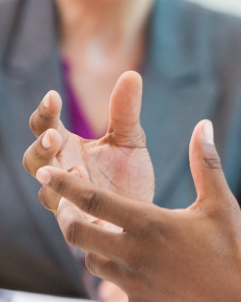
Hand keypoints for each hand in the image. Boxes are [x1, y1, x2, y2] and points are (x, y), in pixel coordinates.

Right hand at [23, 71, 154, 213]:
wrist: (145, 215)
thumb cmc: (129, 174)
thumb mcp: (130, 139)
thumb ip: (126, 111)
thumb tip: (132, 75)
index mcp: (67, 148)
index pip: (45, 126)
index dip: (45, 112)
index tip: (53, 96)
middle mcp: (60, 174)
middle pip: (35, 160)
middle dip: (41, 148)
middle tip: (54, 136)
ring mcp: (67, 201)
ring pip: (46, 193)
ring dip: (56, 181)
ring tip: (76, 169)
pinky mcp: (81, 226)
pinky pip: (68, 222)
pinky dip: (72, 213)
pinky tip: (84, 206)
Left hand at [36, 119, 240, 301]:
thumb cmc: (235, 253)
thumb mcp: (221, 204)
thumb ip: (206, 164)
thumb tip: (204, 126)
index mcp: (150, 224)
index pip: (92, 199)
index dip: (65, 184)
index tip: (47, 173)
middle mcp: (133, 254)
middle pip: (76, 233)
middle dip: (65, 216)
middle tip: (66, 207)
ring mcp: (132, 285)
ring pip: (92, 261)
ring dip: (93, 246)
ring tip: (104, 235)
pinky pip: (115, 288)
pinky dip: (119, 274)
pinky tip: (138, 269)